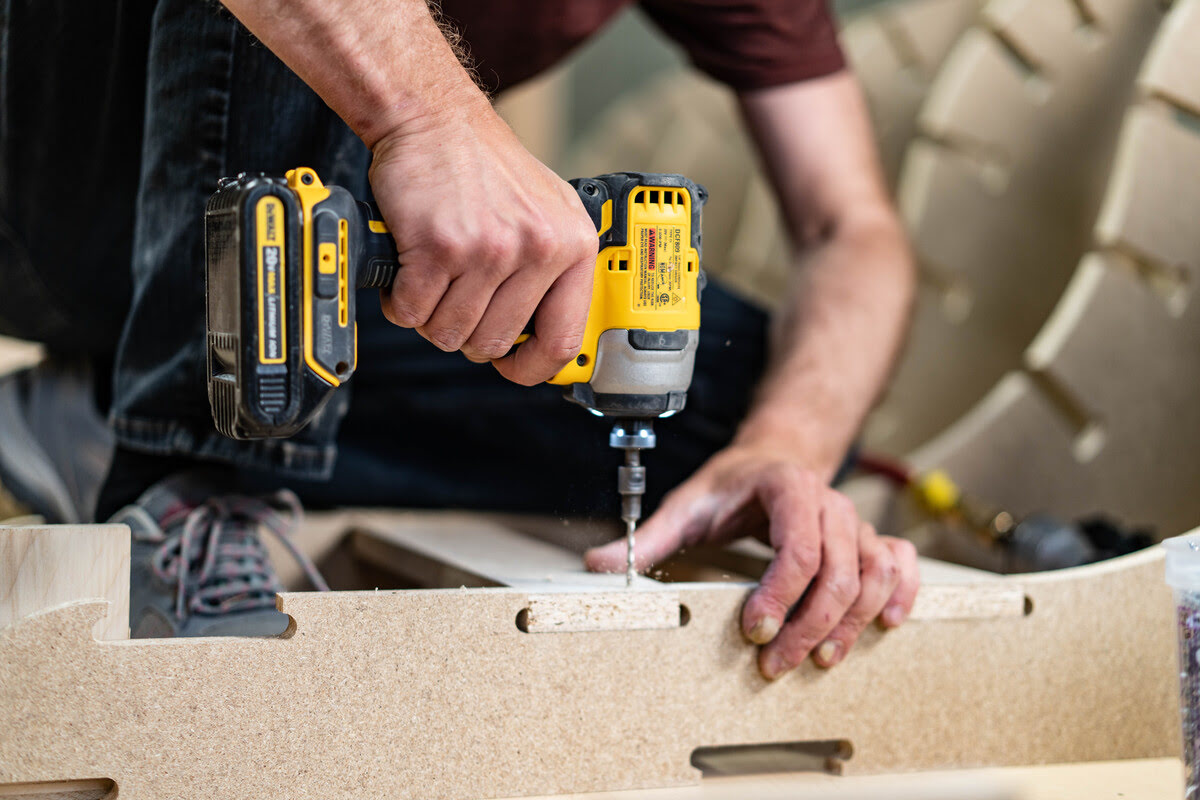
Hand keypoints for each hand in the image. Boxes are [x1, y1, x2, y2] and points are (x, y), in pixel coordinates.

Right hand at [369, 100, 597, 384]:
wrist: (435, 120)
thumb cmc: (485, 168)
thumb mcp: (547, 213)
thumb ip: (554, 272)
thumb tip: (549, 338)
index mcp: (573, 246)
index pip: (562, 339)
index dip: (532, 367)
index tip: (514, 368)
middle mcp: (538, 249)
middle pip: (494, 343)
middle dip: (466, 331)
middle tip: (456, 299)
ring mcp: (490, 250)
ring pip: (450, 333)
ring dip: (431, 316)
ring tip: (433, 279)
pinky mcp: (440, 248)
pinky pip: (414, 312)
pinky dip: (402, 301)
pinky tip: (409, 272)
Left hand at [585, 443, 919, 678]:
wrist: (775, 456)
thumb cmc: (733, 484)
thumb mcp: (688, 503)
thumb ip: (648, 537)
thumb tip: (597, 564)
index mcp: (786, 487)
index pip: (797, 546)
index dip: (780, 594)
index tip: (754, 630)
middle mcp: (828, 503)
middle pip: (839, 570)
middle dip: (808, 624)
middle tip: (775, 662)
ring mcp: (855, 521)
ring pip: (873, 573)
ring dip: (851, 622)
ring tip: (821, 659)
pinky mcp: (870, 538)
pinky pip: (902, 562)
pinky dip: (903, 592)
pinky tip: (889, 624)